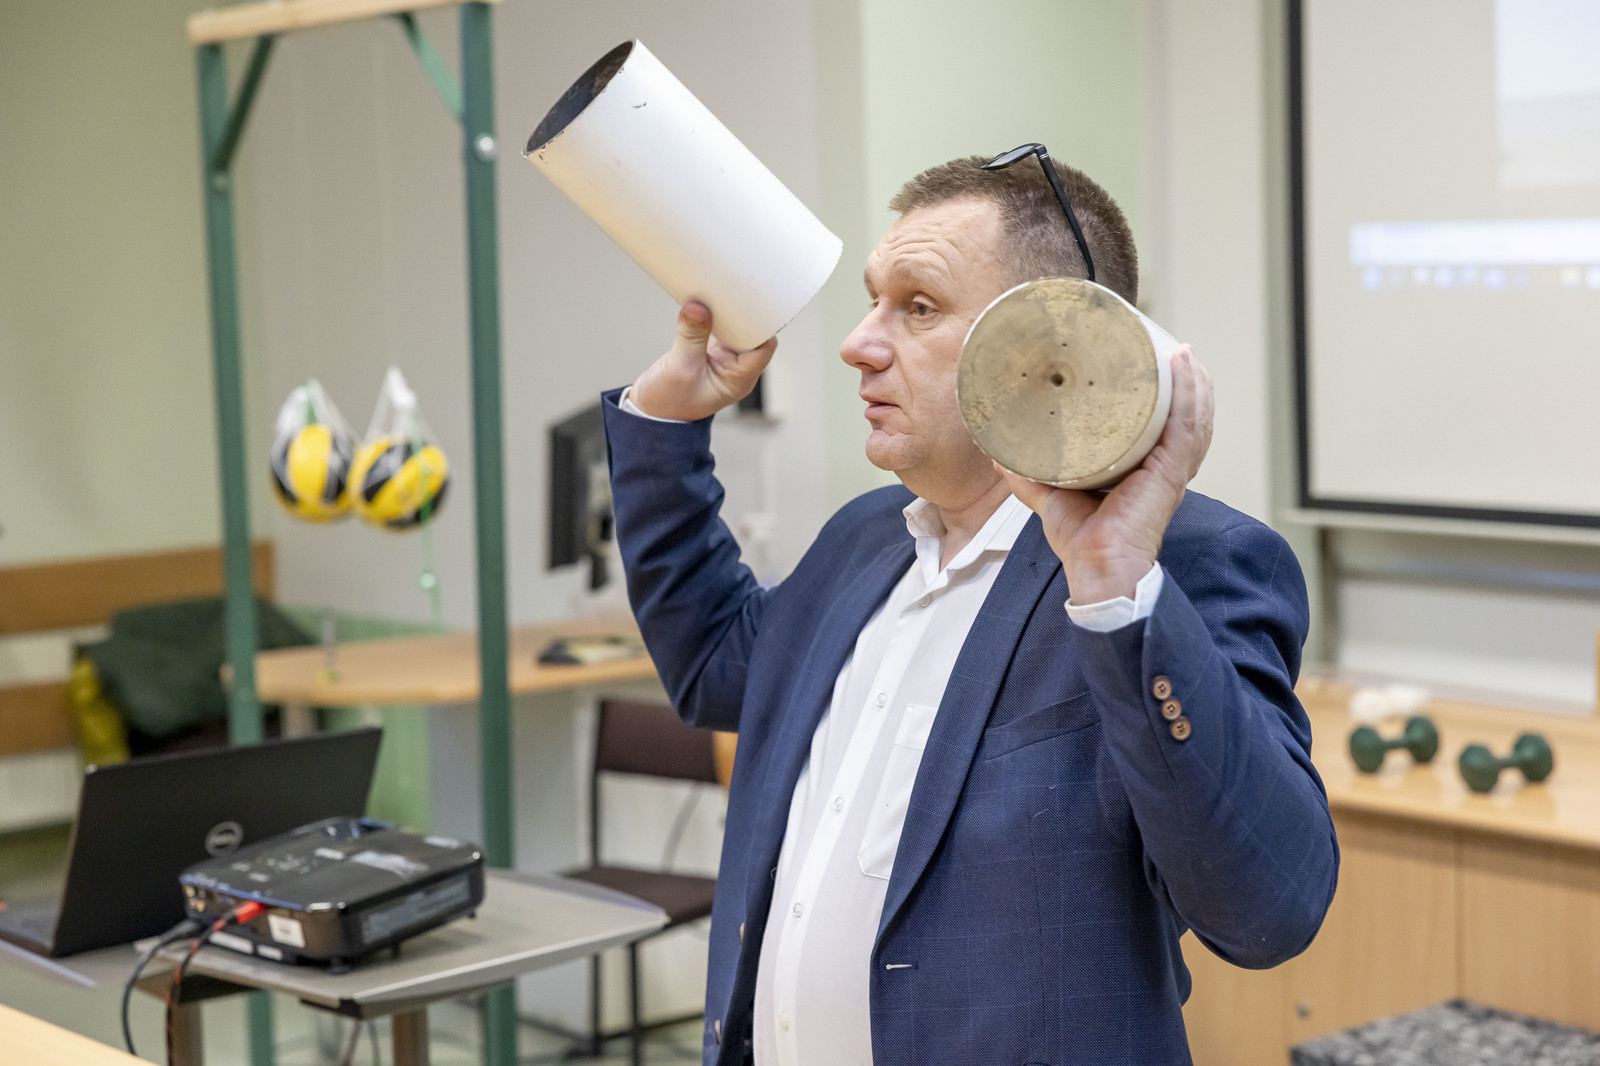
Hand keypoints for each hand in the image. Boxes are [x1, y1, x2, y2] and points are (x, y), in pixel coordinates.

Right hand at [630, 302, 776, 420]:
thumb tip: (697, 306)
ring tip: (717, 293)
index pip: (764, 346)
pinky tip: (706, 304)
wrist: (651, 415)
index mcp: (740, 378)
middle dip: (743, 313)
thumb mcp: (680, 366)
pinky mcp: (710, 354)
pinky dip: (714, 317)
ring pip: (735, 329)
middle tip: (730, 290)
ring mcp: (724, 361)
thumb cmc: (669, 402)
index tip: (747, 303)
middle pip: (752, 334)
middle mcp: (737, 369)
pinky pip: (719, 330)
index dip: (761, 324)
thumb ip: (691, 335)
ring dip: (727, 313)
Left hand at [996, 345, 1213, 602]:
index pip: (1163, 425)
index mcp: (1144, 469)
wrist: (1096, 568)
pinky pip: (1188, 426)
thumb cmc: (1082, 542)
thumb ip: (1029, 475)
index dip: (1164, 396)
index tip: (1153, 364)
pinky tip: (1185, 367)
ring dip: (1191, 379)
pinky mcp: (1170, 472)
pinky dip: (1190, 395)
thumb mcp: (1051, 497)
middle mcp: (1164, 466)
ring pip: (1193, 414)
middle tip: (1170, 347)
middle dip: (1183, 380)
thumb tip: (1000, 456)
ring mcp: (1171, 468)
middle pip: (1185, 414)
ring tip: (1181, 350)